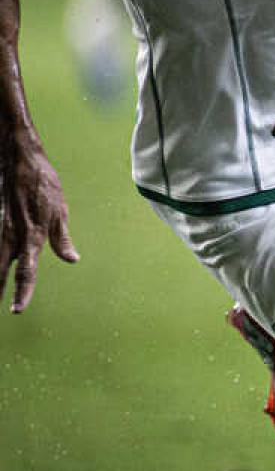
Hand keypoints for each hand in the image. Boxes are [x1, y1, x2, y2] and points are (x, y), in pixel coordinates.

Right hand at [1, 135, 77, 312]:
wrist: (19, 161)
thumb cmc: (43, 185)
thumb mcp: (60, 211)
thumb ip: (62, 239)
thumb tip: (71, 259)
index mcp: (32, 236)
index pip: (27, 271)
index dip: (23, 292)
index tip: (18, 309)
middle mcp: (12, 235)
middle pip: (1, 270)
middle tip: (0, 309)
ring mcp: (0, 228)